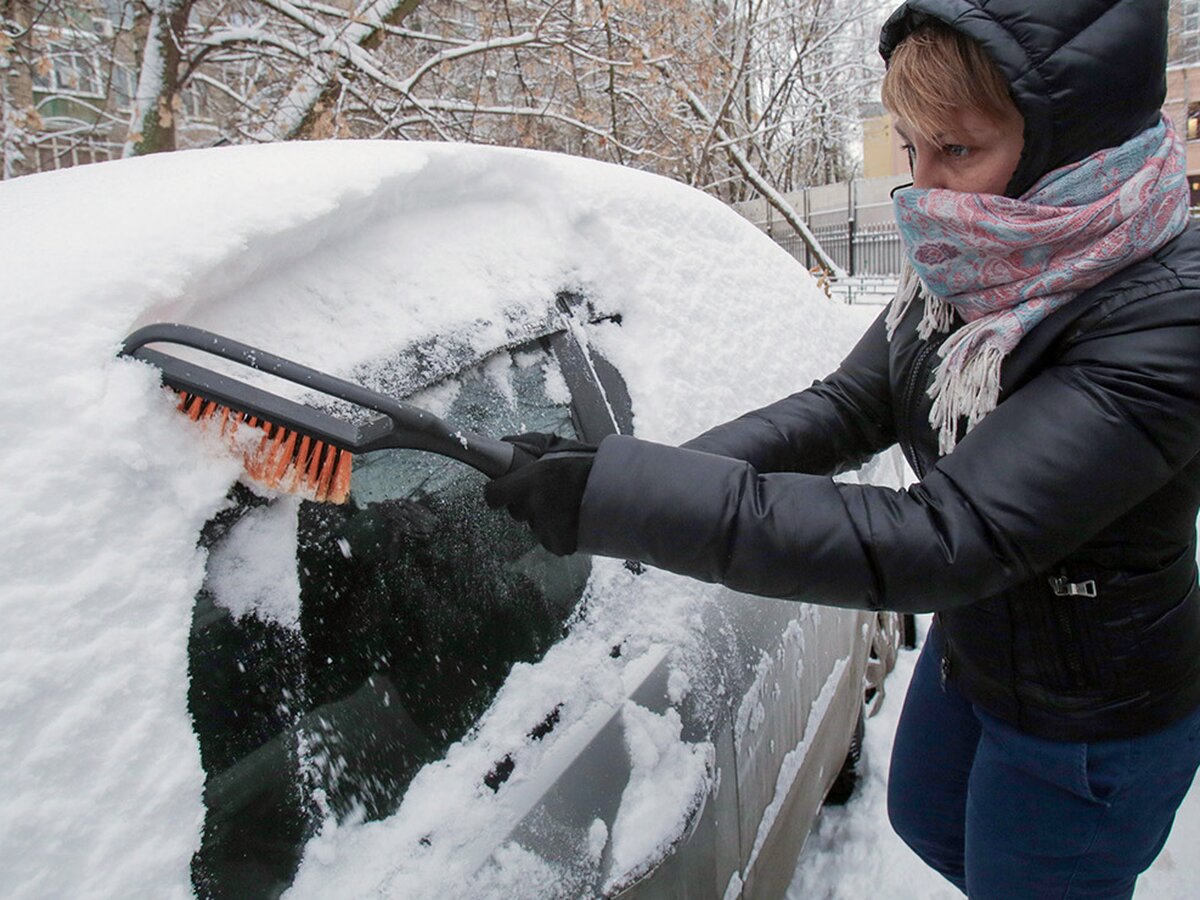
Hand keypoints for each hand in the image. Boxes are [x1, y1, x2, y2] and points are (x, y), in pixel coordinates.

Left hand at [484, 433, 596, 555]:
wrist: (621, 490)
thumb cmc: (590, 465)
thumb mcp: (557, 446)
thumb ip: (528, 445)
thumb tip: (505, 445)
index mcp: (529, 483)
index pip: (492, 496)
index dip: (498, 492)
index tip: (504, 490)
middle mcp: (534, 508)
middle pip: (516, 511)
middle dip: (527, 503)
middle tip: (549, 493)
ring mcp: (547, 529)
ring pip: (535, 526)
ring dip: (545, 519)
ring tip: (567, 506)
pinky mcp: (561, 545)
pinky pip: (551, 541)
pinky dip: (559, 534)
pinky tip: (573, 520)